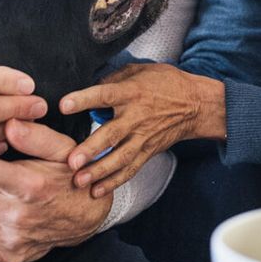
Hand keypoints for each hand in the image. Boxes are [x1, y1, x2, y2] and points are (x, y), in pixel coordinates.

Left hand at [59, 64, 226, 196]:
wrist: (196, 105)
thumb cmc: (167, 83)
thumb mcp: (140, 70)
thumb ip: (114, 78)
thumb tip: (90, 84)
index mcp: (132, 92)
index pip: (105, 95)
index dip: (84, 99)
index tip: (64, 106)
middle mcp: (137, 116)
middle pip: (112, 134)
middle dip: (91, 149)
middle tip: (72, 161)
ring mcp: (143, 137)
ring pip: (120, 158)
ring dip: (99, 171)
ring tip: (79, 181)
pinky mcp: (148, 151)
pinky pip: (130, 169)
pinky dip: (114, 182)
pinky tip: (97, 191)